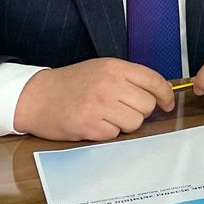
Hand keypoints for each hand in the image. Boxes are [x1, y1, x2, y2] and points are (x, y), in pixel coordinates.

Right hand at [13, 58, 174, 141]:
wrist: (35, 96)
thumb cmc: (71, 84)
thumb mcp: (101, 69)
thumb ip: (129, 78)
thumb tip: (161, 91)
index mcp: (115, 67)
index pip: (154, 81)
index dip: (166, 95)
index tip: (167, 104)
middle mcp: (109, 84)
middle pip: (147, 106)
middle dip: (140, 111)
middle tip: (122, 110)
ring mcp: (99, 105)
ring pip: (135, 123)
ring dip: (125, 124)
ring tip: (107, 117)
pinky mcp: (88, 125)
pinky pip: (114, 135)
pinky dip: (107, 133)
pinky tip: (93, 123)